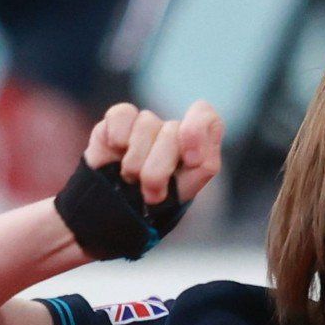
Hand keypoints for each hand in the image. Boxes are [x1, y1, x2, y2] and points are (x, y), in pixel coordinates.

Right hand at [85, 100, 225, 205]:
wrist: (120, 211)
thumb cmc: (157, 201)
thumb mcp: (188, 190)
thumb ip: (205, 163)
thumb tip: (191, 139)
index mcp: (196, 145)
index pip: (207, 117)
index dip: (198, 131)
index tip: (191, 159)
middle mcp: (172, 130)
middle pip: (173, 130)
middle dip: (158, 169)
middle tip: (153, 194)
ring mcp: (146, 123)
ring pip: (146, 125)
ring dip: (135, 162)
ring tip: (131, 179)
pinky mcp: (120, 119)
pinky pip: (123, 114)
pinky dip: (118, 137)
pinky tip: (117, 152)